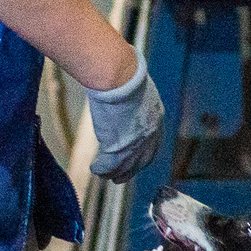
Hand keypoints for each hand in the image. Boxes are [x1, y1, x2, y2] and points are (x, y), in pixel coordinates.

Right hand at [84, 56, 165, 180]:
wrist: (119, 75)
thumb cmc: (122, 72)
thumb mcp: (135, 87)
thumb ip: (132, 99)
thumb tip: (121, 93)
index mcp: (156, 117)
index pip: (153, 143)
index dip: (143, 154)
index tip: (134, 159)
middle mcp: (150, 134)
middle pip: (142, 160)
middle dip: (131, 170)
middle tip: (119, 177)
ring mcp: (136, 143)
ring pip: (126, 167)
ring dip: (114, 173)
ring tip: (104, 176)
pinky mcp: (120, 148)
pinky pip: (109, 166)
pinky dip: (100, 169)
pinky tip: (94, 168)